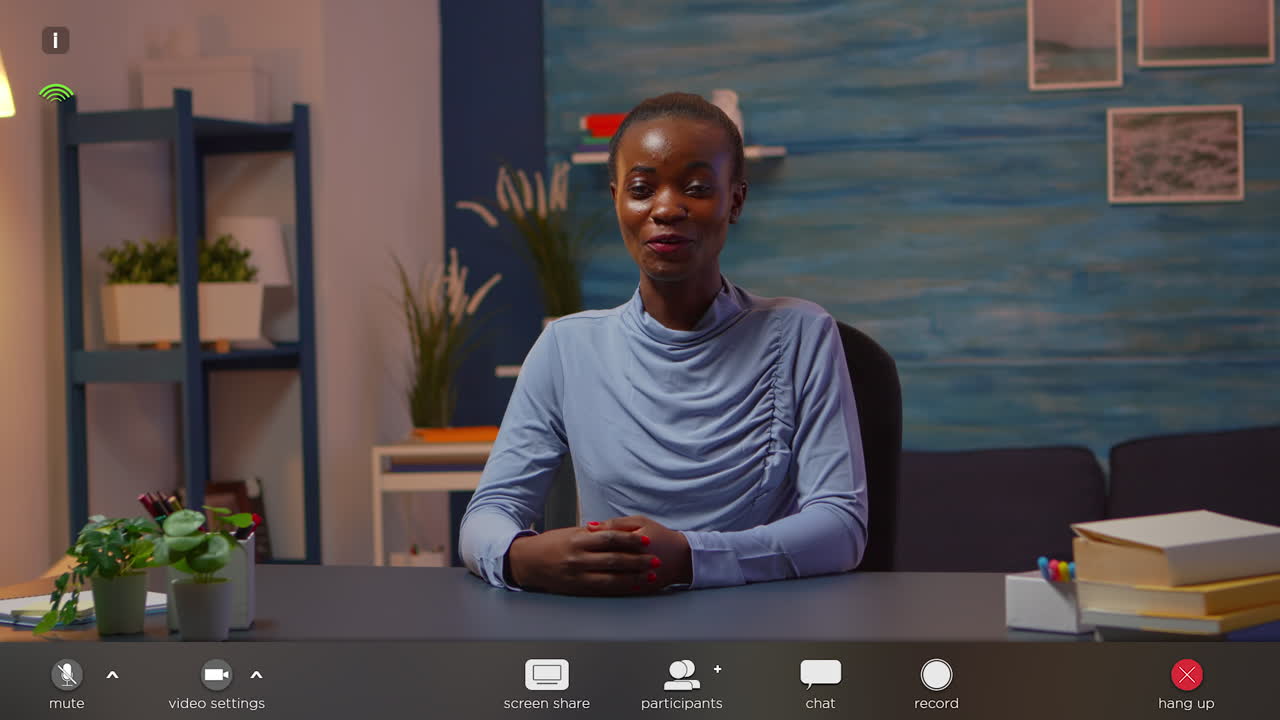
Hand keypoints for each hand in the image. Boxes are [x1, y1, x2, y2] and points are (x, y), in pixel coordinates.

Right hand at [505, 526, 659, 595]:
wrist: (527, 562)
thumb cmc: (550, 544)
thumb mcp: (570, 532)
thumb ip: (593, 533)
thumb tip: (618, 530)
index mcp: (577, 540)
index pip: (610, 538)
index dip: (630, 539)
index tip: (645, 540)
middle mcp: (578, 559)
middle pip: (615, 559)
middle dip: (638, 560)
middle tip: (655, 559)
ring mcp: (578, 576)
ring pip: (611, 577)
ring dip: (633, 576)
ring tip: (649, 574)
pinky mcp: (577, 589)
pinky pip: (603, 589)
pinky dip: (620, 587)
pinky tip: (633, 586)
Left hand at [586, 515, 691, 590]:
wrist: (682, 557)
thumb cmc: (660, 536)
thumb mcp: (640, 522)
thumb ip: (615, 524)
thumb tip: (590, 527)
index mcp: (635, 543)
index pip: (605, 542)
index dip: (589, 541)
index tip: (578, 540)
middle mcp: (637, 562)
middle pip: (605, 562)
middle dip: (588, 559)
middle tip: (575, 555)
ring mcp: (639, 578)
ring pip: (610, 578)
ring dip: (593, 574)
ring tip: (581, 568)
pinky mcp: (640, 590)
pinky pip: (618, 590)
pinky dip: (604, 586)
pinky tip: (593, 581)